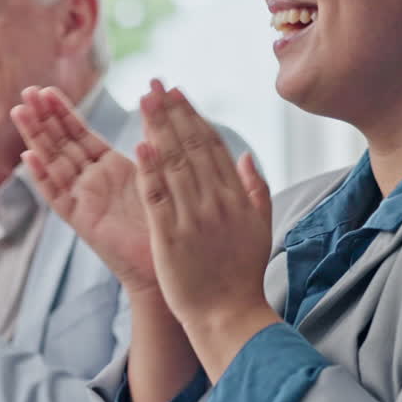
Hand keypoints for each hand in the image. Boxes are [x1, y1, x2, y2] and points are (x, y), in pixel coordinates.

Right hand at [11, 85, 157, 295]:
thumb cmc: (166, 221)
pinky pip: (58, 197)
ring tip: (20, 112)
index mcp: (108, 168)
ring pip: (53, 164)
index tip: (46, 90)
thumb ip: (151, 137)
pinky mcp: (82, 221)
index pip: (78, 134)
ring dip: (35, 138)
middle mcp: (91, 182)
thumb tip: (154, 99)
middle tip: (26, 91)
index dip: (62, 112)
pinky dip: (42, 177)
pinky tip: (28, 157)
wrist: (169, 265)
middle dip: (42, 118)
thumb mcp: (159, 171)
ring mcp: (83, 201)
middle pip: (60, 144)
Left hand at [135, 80, 278, 379]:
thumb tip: (247, 156)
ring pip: (174, 164)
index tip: (176, 93)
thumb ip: (255, 189)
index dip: (192, 116)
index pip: (212, 146)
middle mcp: (216, 201)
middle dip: (172, 112)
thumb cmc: (242, 275)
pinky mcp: (172, 237)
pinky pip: (158, 197)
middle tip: (155, 84)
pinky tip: (140, 144)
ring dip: (158, 128)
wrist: (229, 316)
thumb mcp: (260, 228)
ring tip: (144, 100)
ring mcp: (194, 218)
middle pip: (191, 147)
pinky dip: (150, 169)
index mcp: (236, 196)